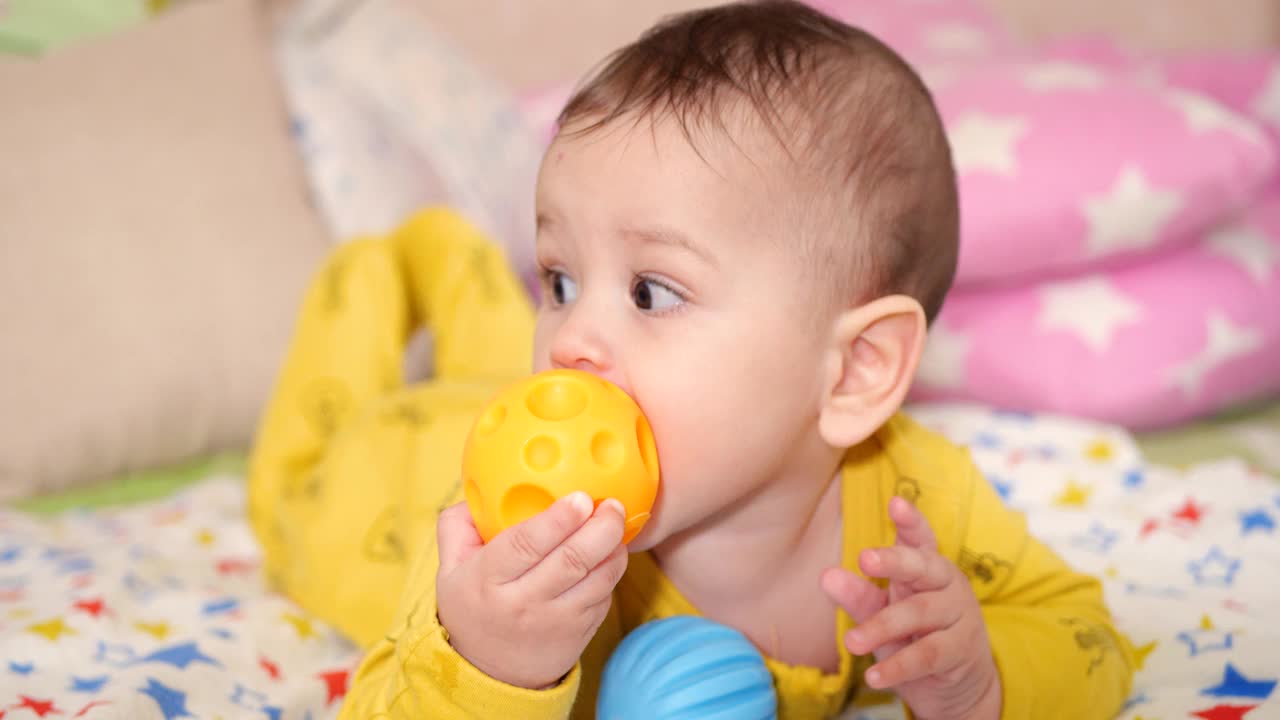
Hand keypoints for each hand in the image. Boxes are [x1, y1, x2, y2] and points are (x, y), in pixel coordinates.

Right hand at [436, 492, 628, 689]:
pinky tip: (611, 552)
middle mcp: (522, 603)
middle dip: (600, 527)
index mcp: (488, 580)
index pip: (526, 544)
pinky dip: (612, 571)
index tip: (580, 497)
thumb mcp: (449, 569)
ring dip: (614, 548)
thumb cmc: (472, 607)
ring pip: (597, 579)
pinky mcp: (579, 634)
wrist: (489, 672)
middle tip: (612, 504)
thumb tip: (482, 488)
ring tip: (617, 523)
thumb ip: (458, 525)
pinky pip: (604, 596)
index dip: (558, 519)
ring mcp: (555, 622)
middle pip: (571, 560)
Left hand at [821, 497, 1001, 719]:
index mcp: (927, 567)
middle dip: (895, 560)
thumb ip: (859, 596)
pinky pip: (927, 655)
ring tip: (851, 642)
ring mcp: (959, 616)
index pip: (921, 539)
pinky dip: (898, 667)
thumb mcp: (884, 613)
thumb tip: (826, 576)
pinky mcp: (961, 651)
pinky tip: (874, 677)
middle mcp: (947, 584)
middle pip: (923, 566)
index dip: (911, 521)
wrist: (960, 684)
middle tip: (864, 558)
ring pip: (918, 614)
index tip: (895, 502)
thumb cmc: (916, 635)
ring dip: (882, 627)